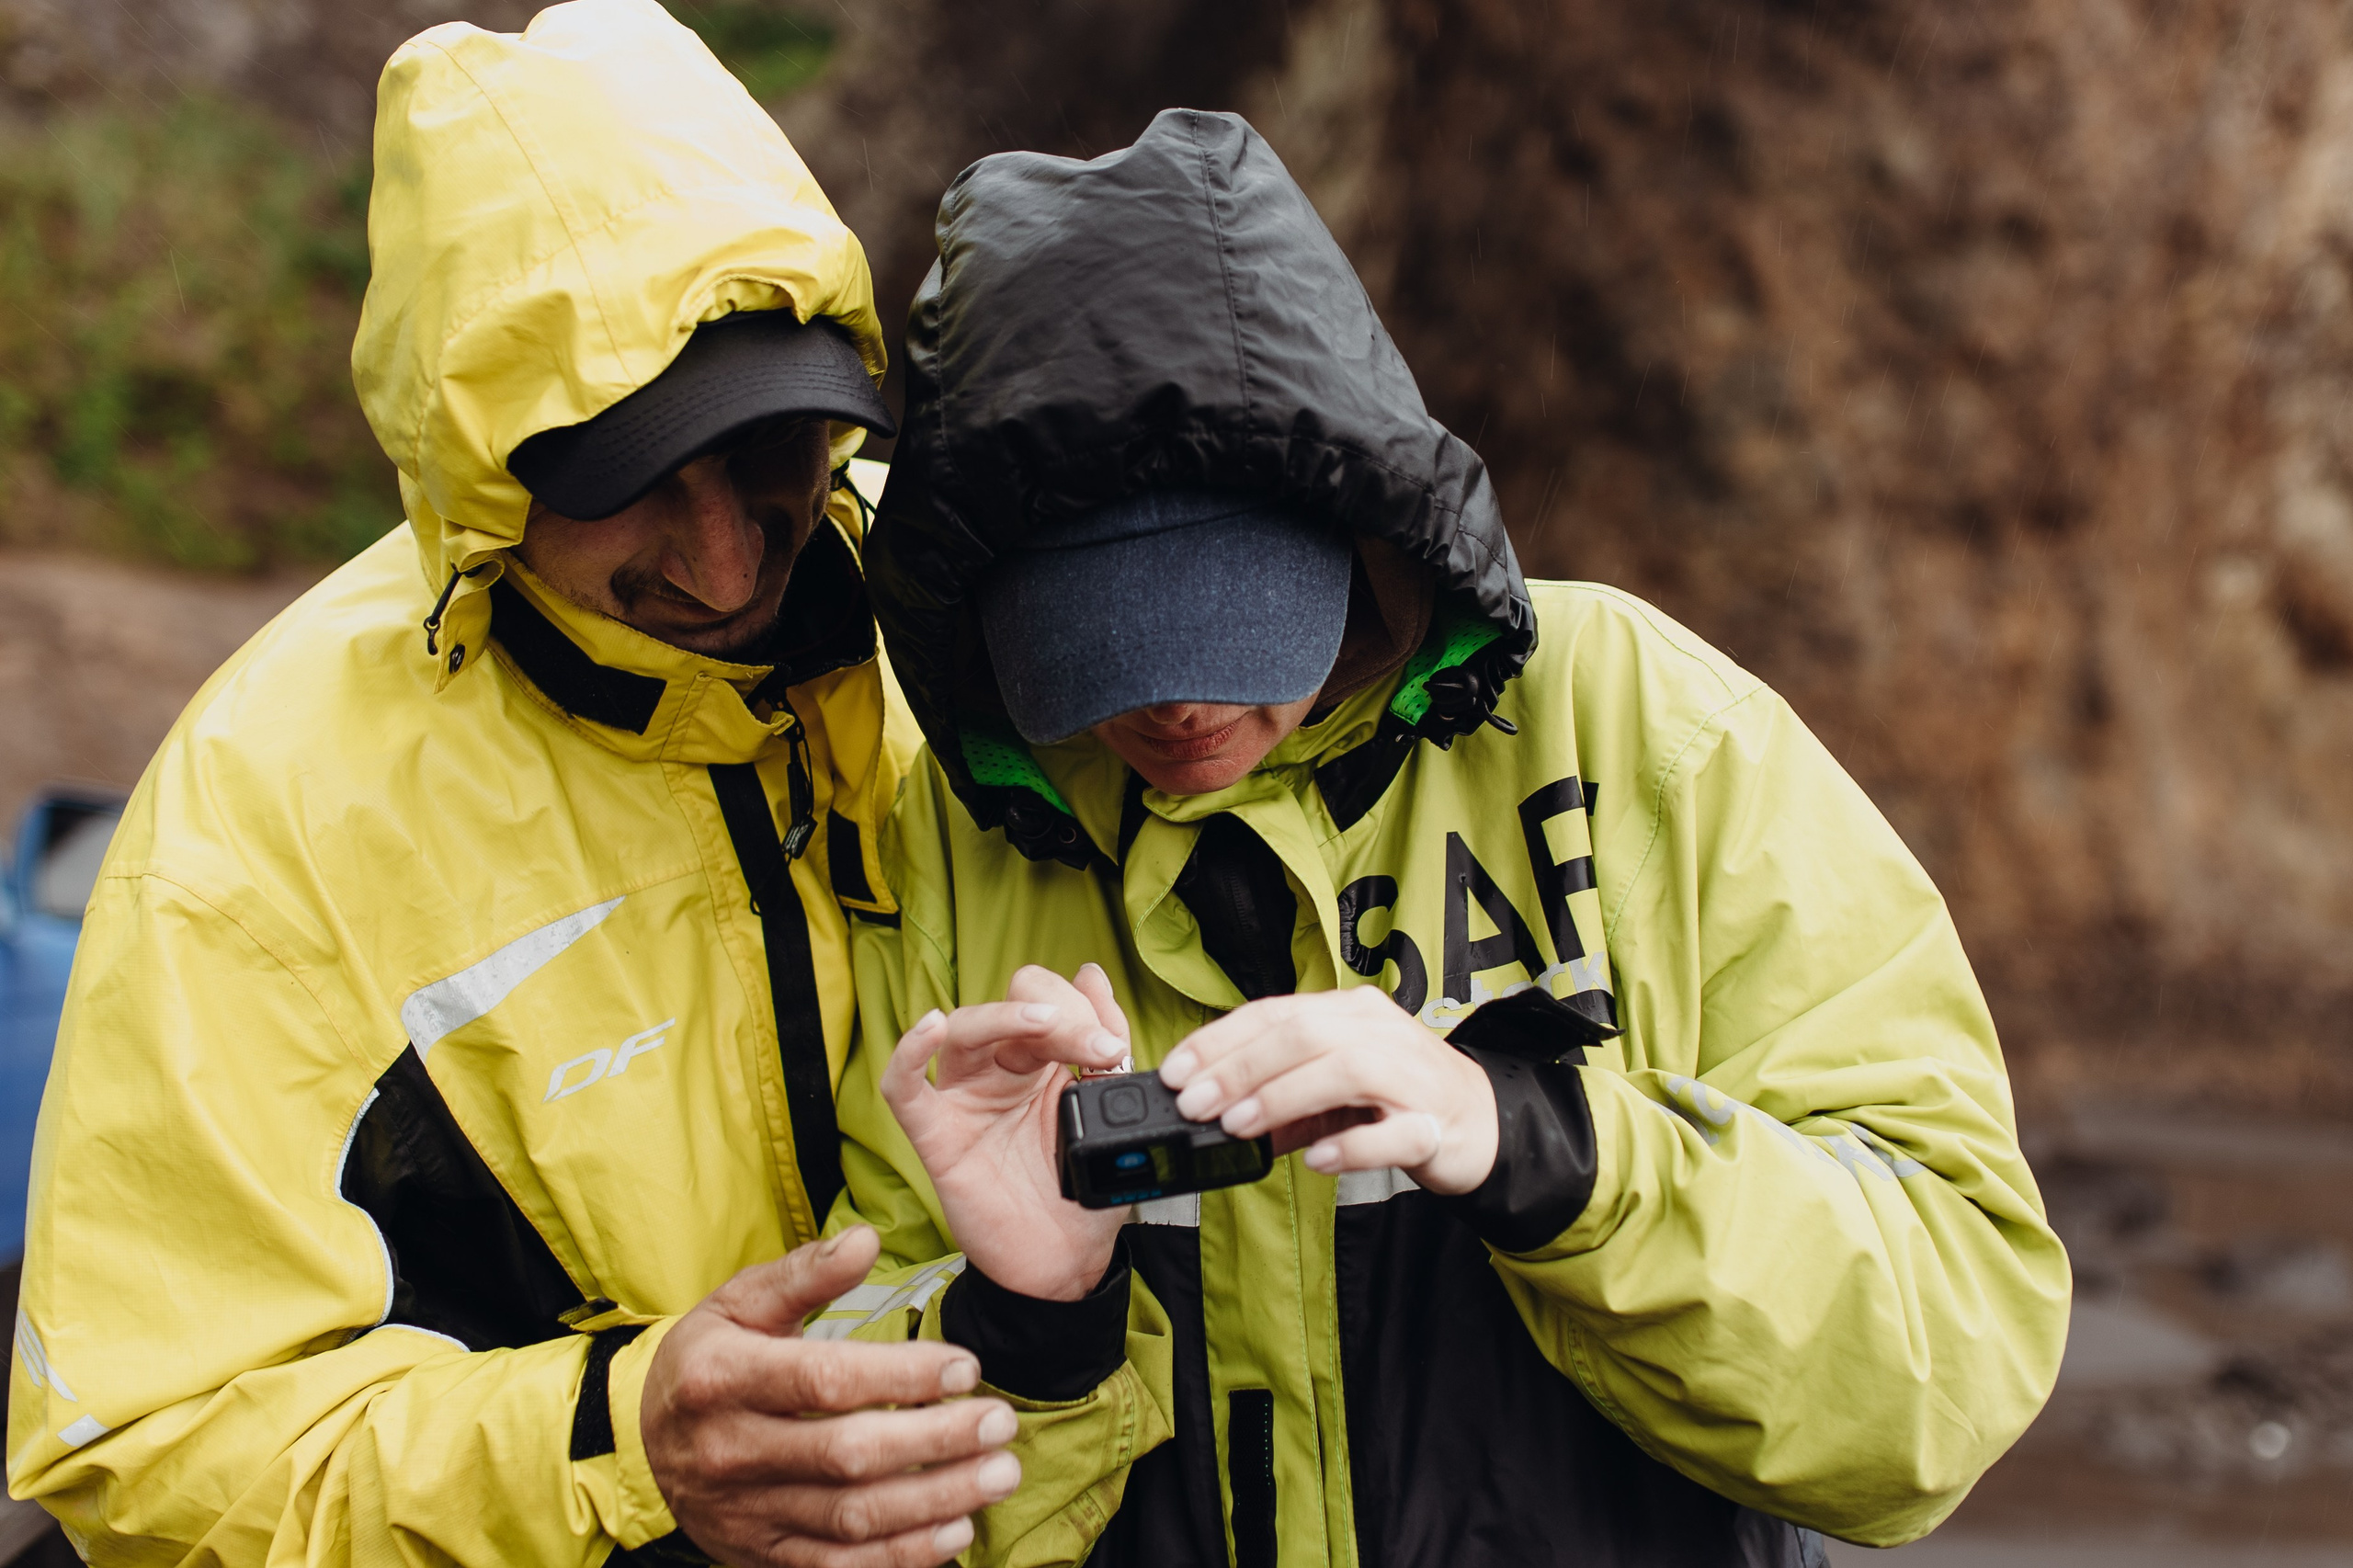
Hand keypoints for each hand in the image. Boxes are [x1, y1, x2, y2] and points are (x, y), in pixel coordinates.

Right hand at [642, 1226, 1018, 1567]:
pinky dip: (900, 1556)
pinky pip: (837, 1567)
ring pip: (851, 1518)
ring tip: (998, 1475)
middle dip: (935, 1442)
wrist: (640, 1442)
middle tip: (1002, 1423)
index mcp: (722, 1378)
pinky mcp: (758, 1555)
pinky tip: (955, 1532)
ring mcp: (745, 1512)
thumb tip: (867, 1241)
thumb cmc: (708, 1359)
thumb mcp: (740, 1302)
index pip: (823, 1380)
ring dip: (934, 1502)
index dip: (900, 1376)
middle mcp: (730, 1451)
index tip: (965, 1367)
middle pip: (846, 1455)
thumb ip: (805, 1274)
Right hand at [880, 965, 1131, 1301]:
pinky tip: (932, 1028)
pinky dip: (909, 1053)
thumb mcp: (1106, 1112)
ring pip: (964, 1031)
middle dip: (1057, 1014)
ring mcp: (966, 1100)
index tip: (1114, 1052)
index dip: (1082, 1013)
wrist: (1065, 1264)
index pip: (1050, 1002)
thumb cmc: (1082, 1192)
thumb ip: (1104, 1045)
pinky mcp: (937, 1137)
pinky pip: (905, 1088)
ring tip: (1041, 1025)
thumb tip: (1091, 974)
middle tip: (1095, 1051)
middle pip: (1012, 1004)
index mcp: (1043, 1060)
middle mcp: (1001, 1071)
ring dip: (1003, 1017)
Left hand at [1157, 988, 1500, 1195]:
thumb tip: (1215, 1119)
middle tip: (1194, 1104)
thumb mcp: (1332, 1095)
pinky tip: (1316, 1159)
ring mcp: (1412, 1075)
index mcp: (1351, 1014)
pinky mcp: (1434, 1123)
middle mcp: (1381, 1032)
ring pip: (1343, 1069)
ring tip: (1239, 1125)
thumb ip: (1280, 1103)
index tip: (1176, 1072)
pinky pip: (1392, 1130)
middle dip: (1240, 1068)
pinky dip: (1351, 1145)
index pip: (1275, 1013)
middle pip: (1303, 1034)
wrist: (1485, 1125)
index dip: (1220, 1040)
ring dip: (1283, 1096)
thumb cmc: (1401, 1100)